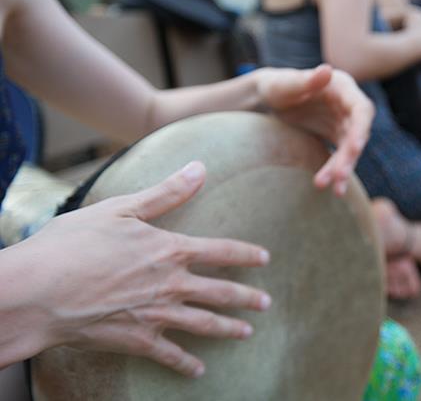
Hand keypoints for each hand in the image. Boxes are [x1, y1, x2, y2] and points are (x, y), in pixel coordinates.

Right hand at [17, 162, 270, 377]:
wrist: (38, 290)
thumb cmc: (74, 243)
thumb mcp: (122, 209)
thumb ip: (166, 192)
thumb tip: (200, 167)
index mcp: (170, 250)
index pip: (221, 251)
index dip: (246, 254)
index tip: (265, 258)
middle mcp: (172, 284)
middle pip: (221, 292)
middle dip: (247, 298)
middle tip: (266, 303)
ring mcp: (157, 315)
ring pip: (204, 324)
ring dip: (228, 329)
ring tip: (247, 333)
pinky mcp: (137, 340)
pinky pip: (170, 354)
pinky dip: (186, 364)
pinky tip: (198, 370)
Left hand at [255, 65, 373, 195]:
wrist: (269, 99)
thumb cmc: (277, 86)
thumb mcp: (286, 84)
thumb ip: (306, 80)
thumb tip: (327, 70)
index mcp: (342, 88)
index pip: (361, 110)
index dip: (361, 129)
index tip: (356, 147)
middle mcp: (348, 106)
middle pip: (357, 134)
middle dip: (350, 156)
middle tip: (339, 176)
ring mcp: (343, 123)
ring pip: (350, 149)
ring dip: (343, 169)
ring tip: (334, 190)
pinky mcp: (335, 137)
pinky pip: (339, 157)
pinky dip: (334, 171)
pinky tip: (327, 185)